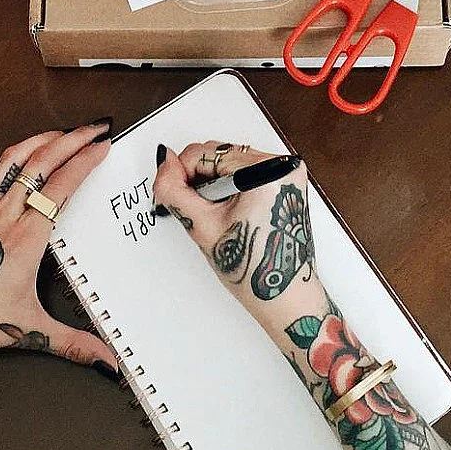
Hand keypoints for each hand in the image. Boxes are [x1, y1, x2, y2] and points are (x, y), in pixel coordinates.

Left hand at [0, 122, 118, 373]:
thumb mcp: (25, 330)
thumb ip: (71, 343)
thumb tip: (107, 361)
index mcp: (23, 238)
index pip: (61, 186)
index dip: (85, 161)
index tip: (104, 146)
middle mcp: (2, 214)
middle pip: (41, 160)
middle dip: (72, 138)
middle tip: (95, 127)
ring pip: (14, 157)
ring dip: (43, 138)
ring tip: (64, 132)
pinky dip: (17, 158)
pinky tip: (24, 164)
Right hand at [152, 142, 321, 345]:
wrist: (286, 296)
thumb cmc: (256, 271)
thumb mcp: (204, 228)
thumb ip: (177, 192)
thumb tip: (164, 164)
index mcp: (267, 173)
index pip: (207, 152)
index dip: (181, 172)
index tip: (172, 191)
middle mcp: (283, 166)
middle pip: (220, 153)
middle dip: (198, 178)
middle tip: (193, 209)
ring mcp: (286, 173)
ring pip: (230, 161)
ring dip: (214, 182)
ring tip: (214, 214)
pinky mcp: (285, 181)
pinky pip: (246, 170)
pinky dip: (230, 186)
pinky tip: (229, 211)